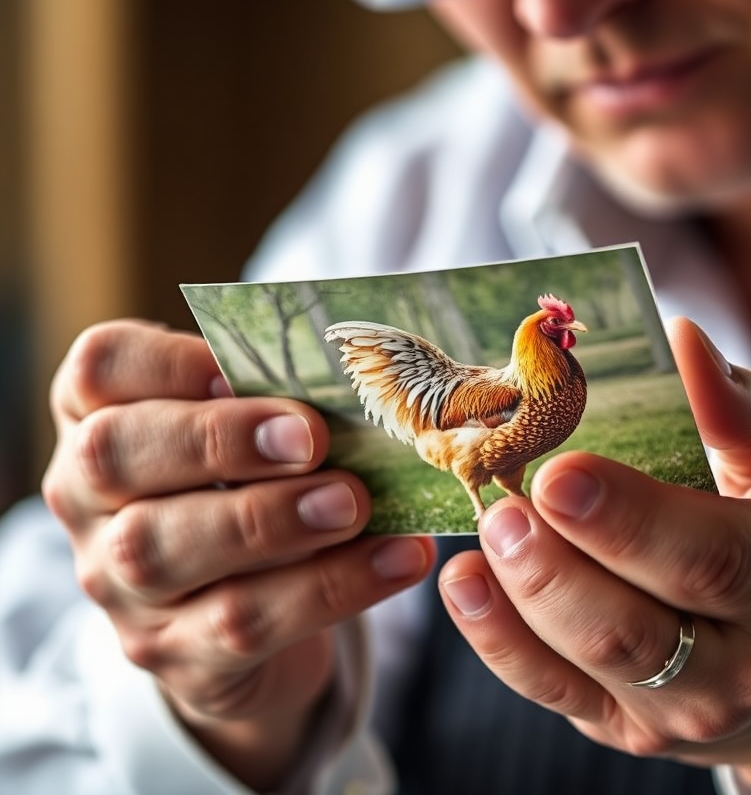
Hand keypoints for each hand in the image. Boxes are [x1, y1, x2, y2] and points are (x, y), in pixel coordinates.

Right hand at [43, 320, 434, 788]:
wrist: (251, 610)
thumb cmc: (256, 482)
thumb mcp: (258, 430)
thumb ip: (280, 397)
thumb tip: (350, 378)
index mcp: (103, 414)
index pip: (100, 367)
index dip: (165, 362)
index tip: (236, 366)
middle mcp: (88, 497)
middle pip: (114, 455)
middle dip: (217, 439)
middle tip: (311, 438)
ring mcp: (119, 582)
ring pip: (165, 549)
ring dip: (270, 521)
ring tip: (353, 503)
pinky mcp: (174, 651)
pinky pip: (242, 623)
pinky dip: (331, 587)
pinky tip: (398, 557)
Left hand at [437, 318, 750, 790]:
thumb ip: (744, 405)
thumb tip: (681, 339)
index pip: (714, 558)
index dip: (632, 520)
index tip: (561, 473)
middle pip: (640, 629)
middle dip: (559, 568)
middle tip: (505, 504)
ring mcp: (687, 706)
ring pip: (590, 665)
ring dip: (523, 598)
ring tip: (486, 528)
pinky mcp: (629, 723)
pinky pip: (553, 691)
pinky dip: (499, 640)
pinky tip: (467, 580)